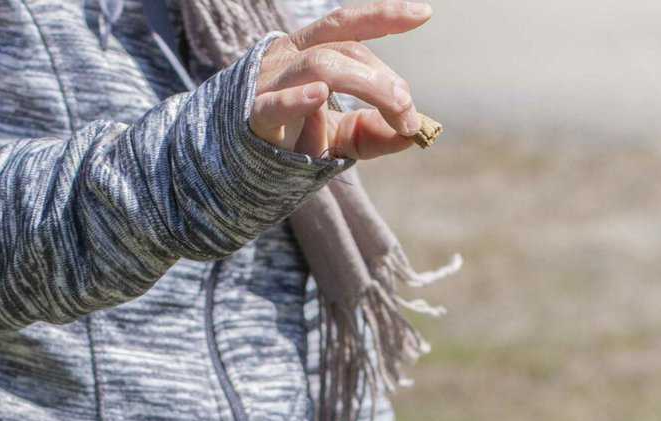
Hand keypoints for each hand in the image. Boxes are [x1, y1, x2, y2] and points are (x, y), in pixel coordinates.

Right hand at [249, 0, 432, 160]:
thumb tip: (419, 133)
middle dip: (383, 77)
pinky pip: (273, 104)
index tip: (424, 13)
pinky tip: (318, 96)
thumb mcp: (339, 136)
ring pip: (320, 65)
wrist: (236, 165)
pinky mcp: (253, 117)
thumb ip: (374, 132)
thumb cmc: (289, 140)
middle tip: (409, 108)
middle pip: (344, 50)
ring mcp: (269, 84)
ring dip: (366, 83)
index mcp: (306, 52)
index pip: (347, 26)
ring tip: (398, 106)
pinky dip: (295, 99)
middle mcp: (288, 58)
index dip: (383, 15)